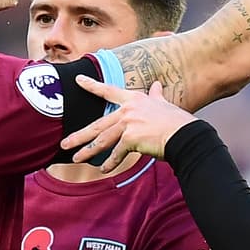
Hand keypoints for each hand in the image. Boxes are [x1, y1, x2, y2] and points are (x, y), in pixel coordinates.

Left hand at [62, 78, 195, 169]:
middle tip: (65, 142)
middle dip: (80, 135)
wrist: (184, 134)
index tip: (78, 80)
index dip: (92, 85)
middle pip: (98, 124)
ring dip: (88, 151)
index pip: (108, 91)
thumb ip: (156, 95)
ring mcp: (128, 123)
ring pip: (102, 140)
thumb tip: (157, 85)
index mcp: (133, 99)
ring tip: (76, 158)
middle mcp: (127, 110)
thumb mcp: (164, 104)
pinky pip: (116, 153)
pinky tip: (104, 169)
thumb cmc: (176, 121)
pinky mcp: (131, 138)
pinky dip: (110, 162)